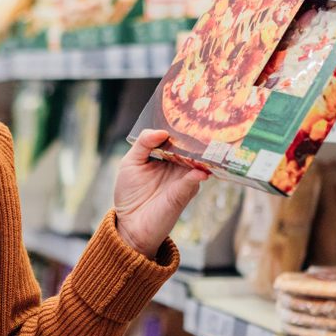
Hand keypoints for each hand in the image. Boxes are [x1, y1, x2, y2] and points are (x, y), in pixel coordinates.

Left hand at [114, 129, 208, 259]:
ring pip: (199, 159)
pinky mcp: (186, 192)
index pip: (178, 137)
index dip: (181, 126)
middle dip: (197, 135)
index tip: (186, 111)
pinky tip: (198, 167)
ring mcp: (185, 177)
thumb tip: (162, 131)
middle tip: (204, 118)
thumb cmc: (130, 194)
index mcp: (166, 156)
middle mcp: (179, 165)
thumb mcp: (130, 162)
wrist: (131, 224)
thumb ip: (143, 143)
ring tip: (206, 136)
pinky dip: (198, 171)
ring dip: (202, 150)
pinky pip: (195, 178)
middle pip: (192, 146)